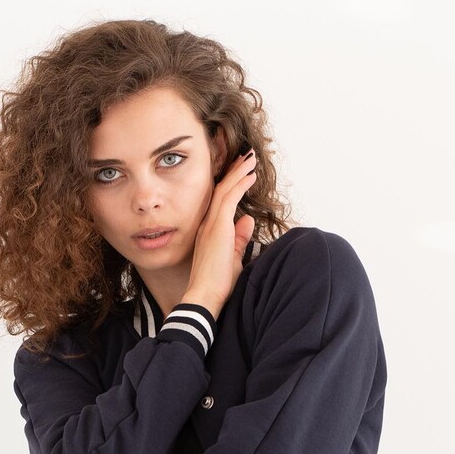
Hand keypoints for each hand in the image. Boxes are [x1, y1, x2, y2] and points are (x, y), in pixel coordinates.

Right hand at [183, 147, 257, 314]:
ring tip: (250, 158)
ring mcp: (210, 225)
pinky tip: (250, 175)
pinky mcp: (217, 229)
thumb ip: (239, 239)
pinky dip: (240, 184)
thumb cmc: (216, 284)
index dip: (230, 184)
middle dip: (234, 172)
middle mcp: (207, 224)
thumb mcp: (232, 257)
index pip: (220, 202)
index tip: (240, 172)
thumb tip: (248, 220)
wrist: (204, 297)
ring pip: (225, 190)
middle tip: (245, 157)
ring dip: (239, 173)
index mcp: (209, 231)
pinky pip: (229, 199)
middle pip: (221, 190)